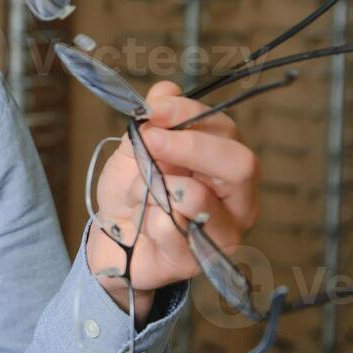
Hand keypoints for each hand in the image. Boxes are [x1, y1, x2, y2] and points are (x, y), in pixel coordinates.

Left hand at [88, 80, 260, 324]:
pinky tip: (140, 224)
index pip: (225, 130)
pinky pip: (170, 230)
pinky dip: (145, 218)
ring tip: (137, 192)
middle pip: (240, 165)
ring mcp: (223, 234)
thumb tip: (165, 90)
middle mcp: (238, 200)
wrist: (112, 240)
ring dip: (154, 186)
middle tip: (149, 141)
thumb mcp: (137, 150)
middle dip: (189, 147)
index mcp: (226, 165)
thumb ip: (153, 123)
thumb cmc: (134, 194)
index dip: (188, 114)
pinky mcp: (199, 262)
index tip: (151, 111)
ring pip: (200, 199)